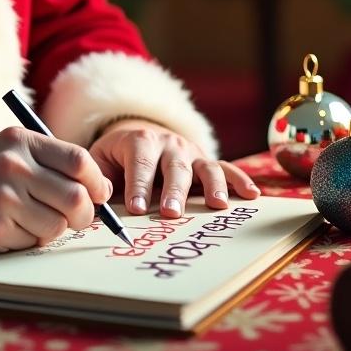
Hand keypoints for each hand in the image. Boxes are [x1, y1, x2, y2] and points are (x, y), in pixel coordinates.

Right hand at [0, 126, 112, 254]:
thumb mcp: (6, 152)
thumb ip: (49, 163)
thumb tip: (101, 192)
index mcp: (19, 140)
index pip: (80, 160)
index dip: (96, 183)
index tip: (96, 195)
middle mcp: (12, 164)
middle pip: (77, 197)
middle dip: (84, 215)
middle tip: (74, 219)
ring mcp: (2, 197)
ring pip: (59, 226)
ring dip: (53, 231)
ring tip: (29, 222)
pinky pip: (34, 243)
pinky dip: (29, 242)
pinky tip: (6, 230)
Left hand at [89, 119, 259, 218]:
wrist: (140, 137)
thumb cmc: (117, 157)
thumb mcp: (101, 160)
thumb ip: (99, 178)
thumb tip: (101, 199)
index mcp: (139, 141)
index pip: (139, 161)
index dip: (138, 184)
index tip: (136, 209)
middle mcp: (169, 144)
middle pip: (174, 167)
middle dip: (174, 190)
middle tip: (171, 213)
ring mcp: (191, 153)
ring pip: (204, 167)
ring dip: (212, 186)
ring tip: (217, 205)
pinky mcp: (206, 162)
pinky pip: (226, 169)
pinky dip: (239, 180)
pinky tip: (252, 194)